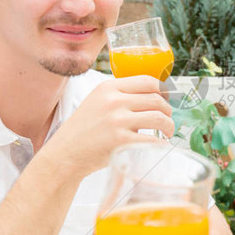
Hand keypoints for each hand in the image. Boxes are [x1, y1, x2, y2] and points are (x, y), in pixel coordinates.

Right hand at [43, 76, 174, 177]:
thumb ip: (119, 95)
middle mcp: (113, 101)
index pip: (148, 81)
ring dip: (169, 126)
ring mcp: (117, 121)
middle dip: (168, 111)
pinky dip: (161, 143)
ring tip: (167, 132)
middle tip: (167, 119)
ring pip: (159, 118)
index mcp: (109, 87)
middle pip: (157, 99)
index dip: (163, 91)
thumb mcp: (97, 101)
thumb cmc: (83, 129)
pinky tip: (160, 145)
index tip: (166, 100)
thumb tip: (152, 95)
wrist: (65, 153)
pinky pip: (152, 139)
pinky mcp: (121, 141)